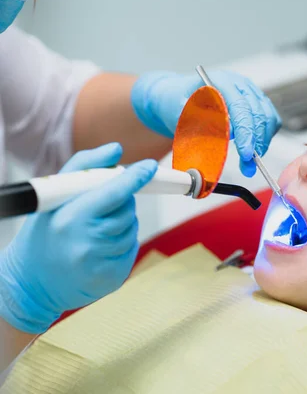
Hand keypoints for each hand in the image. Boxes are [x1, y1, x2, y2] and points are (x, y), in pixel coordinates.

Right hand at [0, 143, 157, 333]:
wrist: (32, 283)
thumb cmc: (45, 233)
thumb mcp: (54, 197)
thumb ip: (85, 166)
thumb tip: (117, 149)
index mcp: (70, 219)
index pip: (114, 193)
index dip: (135, 178)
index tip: (149, 167)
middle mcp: (87, 243)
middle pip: (127, 209)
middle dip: (120, 203)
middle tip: (99, 209)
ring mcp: (102, 263)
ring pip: (132, 227)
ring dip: (121, 223)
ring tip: (93, 231)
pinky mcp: (113, 278)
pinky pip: (132, 247)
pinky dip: (122, 242)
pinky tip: (100, 247)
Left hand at [131, 70, 281, 176]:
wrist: (176, 99)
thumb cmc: (176, 104)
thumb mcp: (181, 112)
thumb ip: (204, 119)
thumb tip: (230, 131)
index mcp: (220, 81)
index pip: (241, 106)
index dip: (246, 131)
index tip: (246, 152)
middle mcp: (239, 84)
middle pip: (259, 113)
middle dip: (256, 142)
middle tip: (248, 165)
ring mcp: (250, 93)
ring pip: (268, 117)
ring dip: (263, 142)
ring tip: (250, 163)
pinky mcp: (256, 103)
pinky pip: (270, 120)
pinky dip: (266, 137)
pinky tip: (255, 150)